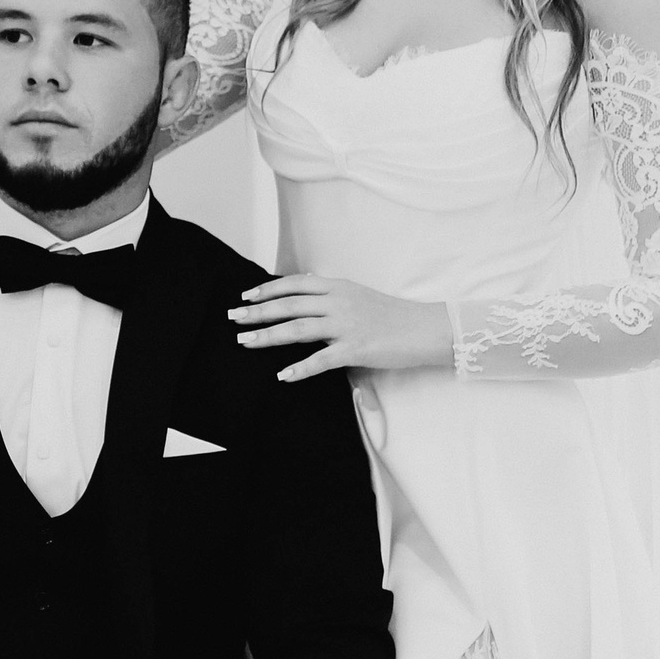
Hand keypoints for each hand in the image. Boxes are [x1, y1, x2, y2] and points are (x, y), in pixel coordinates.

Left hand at [230, 272, 453, 379]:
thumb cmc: (393, 316)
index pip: (295, 283)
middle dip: (257, 311)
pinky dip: (299, 368)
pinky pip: (320, 360)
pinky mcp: (356, 349)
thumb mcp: (359, 296)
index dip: (268, 288)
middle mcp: (339, 302)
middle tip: (233, 318)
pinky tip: (282, 375)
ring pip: (297, 328)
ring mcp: (346, 325)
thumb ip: (332, 298)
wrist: (426, 329)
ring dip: (267, 336)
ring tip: (244, 341)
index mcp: (339, 286)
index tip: (246, 295)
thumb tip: (305, 294)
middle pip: (289, 304)